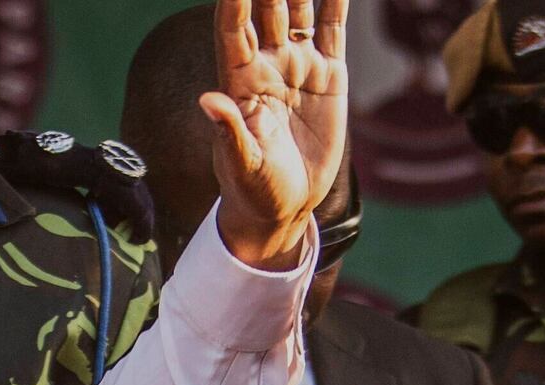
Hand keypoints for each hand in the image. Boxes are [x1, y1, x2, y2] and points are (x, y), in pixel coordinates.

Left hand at [200, 0, 351, 271]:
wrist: (287, 205)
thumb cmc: (254, 189)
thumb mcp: (242, 166)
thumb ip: (230, 133)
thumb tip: (208, 101)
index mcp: (238, 82)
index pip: (232, 30)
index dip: (234, 1)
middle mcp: (266, 64)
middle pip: (264, 9)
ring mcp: (297, 65)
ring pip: (298, 9)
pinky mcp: (328, 74)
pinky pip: (332, 28)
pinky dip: (336, 2)